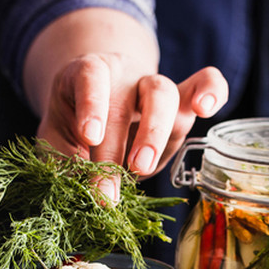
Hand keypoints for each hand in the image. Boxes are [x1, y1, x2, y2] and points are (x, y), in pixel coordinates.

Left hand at [24, 8, 227, 201]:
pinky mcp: (181, 102)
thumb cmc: (74, 123)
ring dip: (155, 134)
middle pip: (128, 98)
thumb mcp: (56, 138)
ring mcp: (154, 86)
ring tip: (142, 169)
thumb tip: (74, 195)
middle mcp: (123, 74)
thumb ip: (62, 161)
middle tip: (109, 189)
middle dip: (118, 147)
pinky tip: (208, 108)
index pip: (91, 77)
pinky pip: (205, 82)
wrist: (98, 107)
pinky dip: (212, 90)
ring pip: (164, 94)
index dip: (92, 105)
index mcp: (87, 73)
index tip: (90, 137)